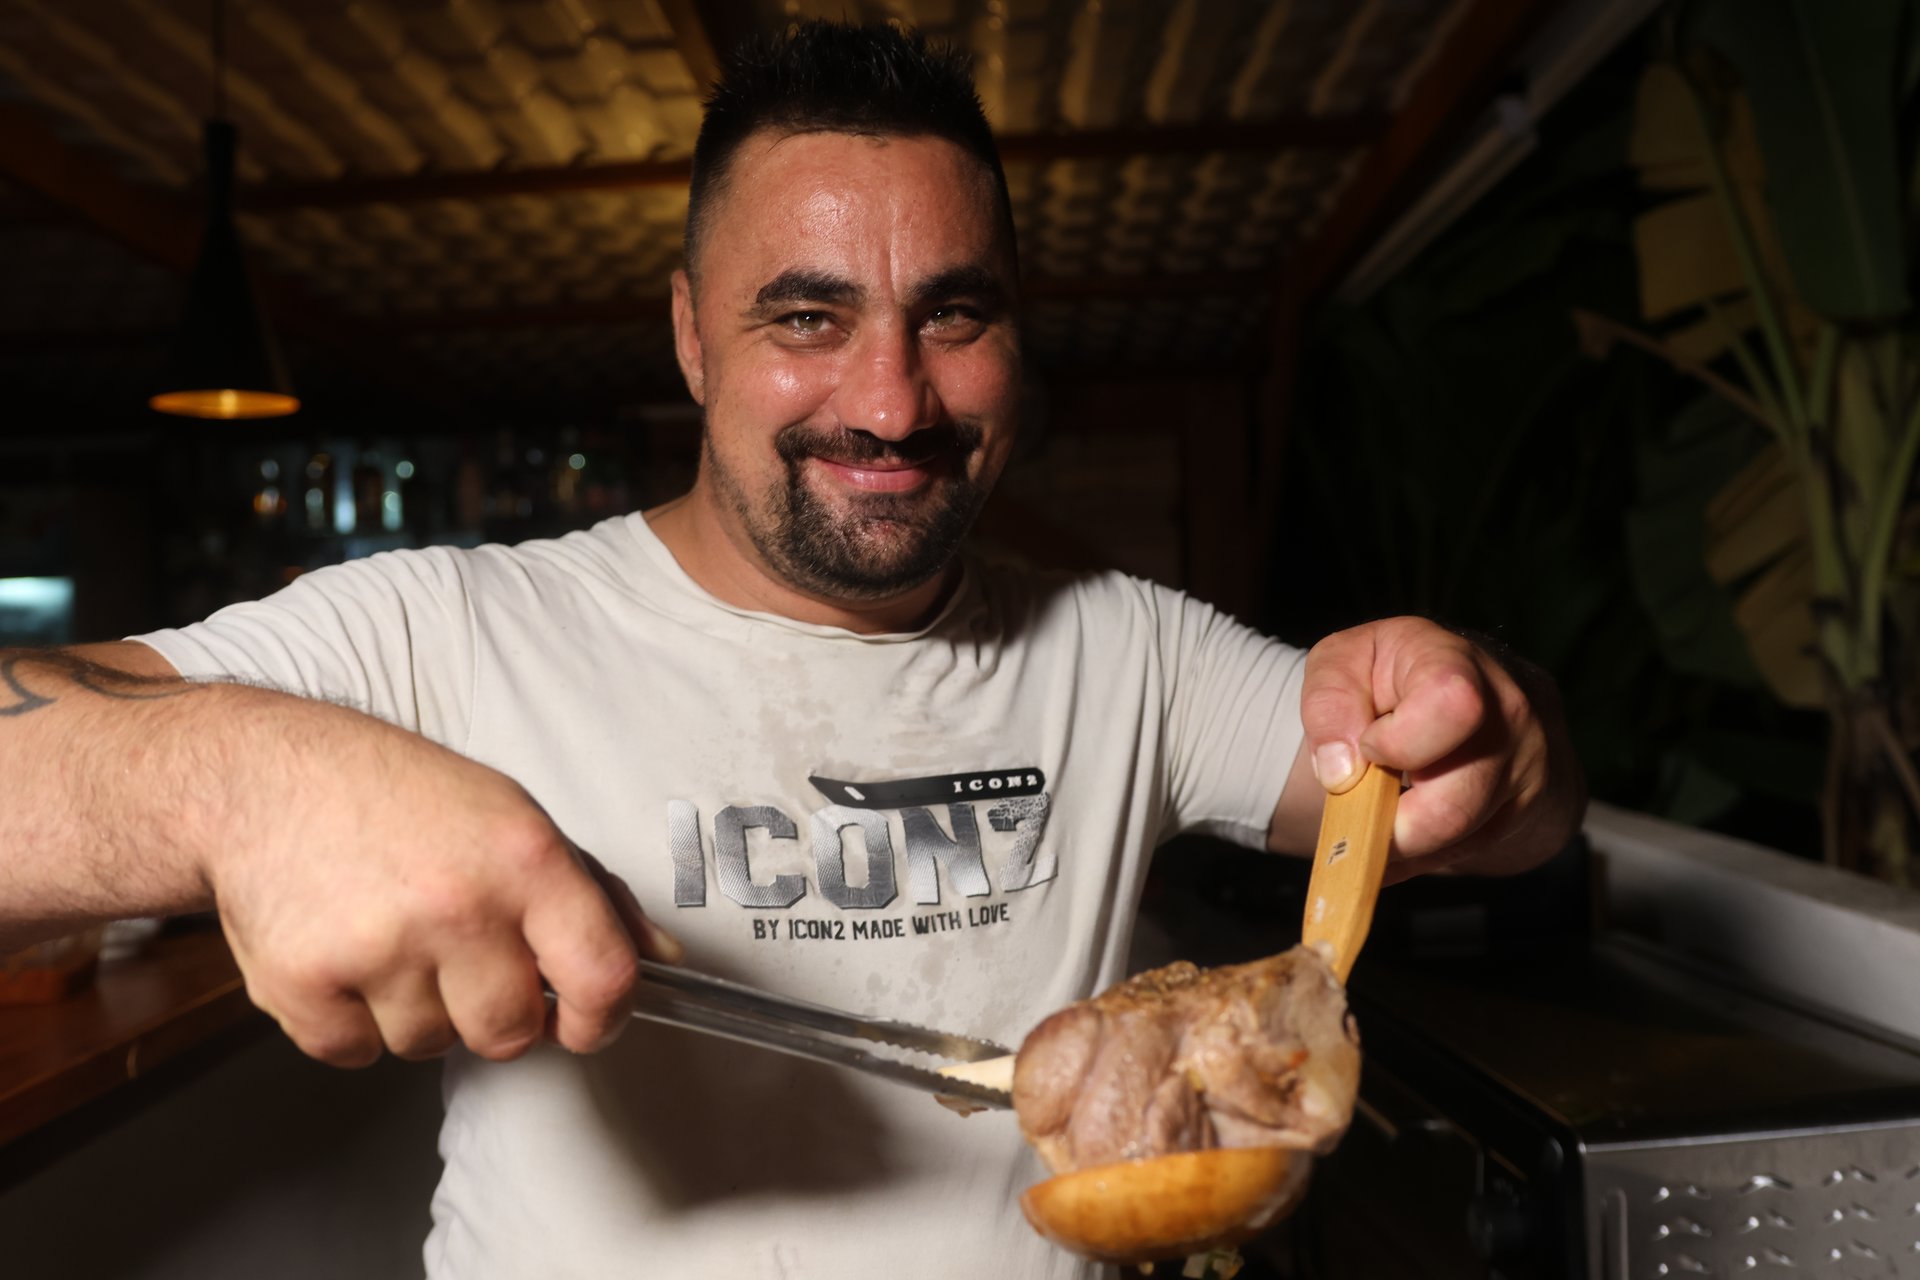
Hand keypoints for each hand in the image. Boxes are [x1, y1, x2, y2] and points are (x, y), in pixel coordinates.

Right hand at [207, 698, 682, 1066]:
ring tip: (393, 936)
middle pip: (512, 1033)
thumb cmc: (399, 796)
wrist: (265, 779)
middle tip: (463, 954)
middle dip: (497, 1010)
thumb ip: (595, 895)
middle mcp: (457, 906)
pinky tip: (346, 953)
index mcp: (524, 859)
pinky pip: (357, 1053)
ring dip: (419, 1009)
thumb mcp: (513, 818)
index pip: (603, 976)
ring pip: (431, 1045)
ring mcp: (377, 948)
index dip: (602, 1017)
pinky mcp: (305, 984)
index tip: (585, 1018)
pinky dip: (352, 1021)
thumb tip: (661, 960)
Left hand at [1283, 617, 1585, 878]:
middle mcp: (1508, 711)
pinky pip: (1469, 853)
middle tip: (1360, 809)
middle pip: (1453, 805)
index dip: (1399, 744)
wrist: (1459, 699)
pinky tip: (1405, 829)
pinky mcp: (1530, 808)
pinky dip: (1422, 853)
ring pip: (1459, 840)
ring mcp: (1529, 764)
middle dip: (1391, 824)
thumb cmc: (1390, 679)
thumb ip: (1329, 703)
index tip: (1369, 748)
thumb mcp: (1342, 665)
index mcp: (1455, 662)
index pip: (1453, 705)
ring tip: (1376, 818)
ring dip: (1403, 844)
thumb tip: (1341, 772)